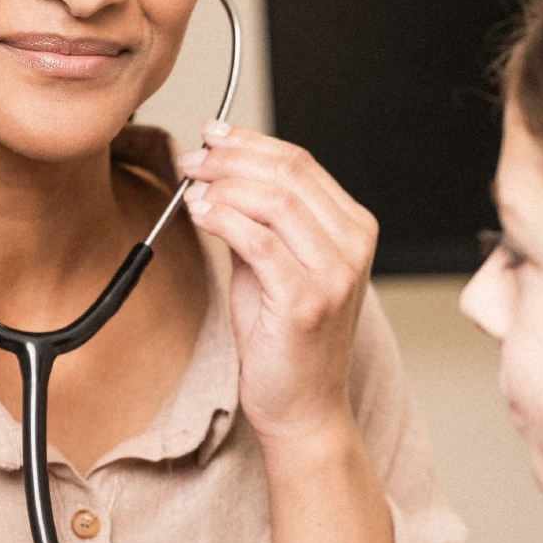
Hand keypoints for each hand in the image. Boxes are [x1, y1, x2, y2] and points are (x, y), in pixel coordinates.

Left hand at [179, 122, 378, 446]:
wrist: (302, 407)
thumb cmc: (285, 342)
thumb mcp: (272, 268)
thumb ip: (257, 222)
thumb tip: (218, 176)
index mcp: (352, 229)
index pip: (301, 163)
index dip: (250, 142)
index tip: (212, 136)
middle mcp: (352, 245)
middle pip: (289, 172)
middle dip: (231, 157)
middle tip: (191, 158)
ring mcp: (334, 273)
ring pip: (275, 199)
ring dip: (223, 184)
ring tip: (190, 185)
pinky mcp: (306, 299)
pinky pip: (257, 240)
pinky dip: (222, 219)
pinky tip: (199, 215)